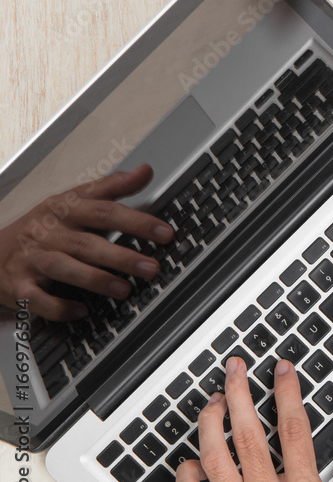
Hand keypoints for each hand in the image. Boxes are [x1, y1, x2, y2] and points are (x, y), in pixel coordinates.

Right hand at [0, 164, 173, 320]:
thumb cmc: (43, 225)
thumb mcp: (74, 199)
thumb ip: (112, 187)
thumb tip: (145, 171)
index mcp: (65, 208)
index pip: (104, 211)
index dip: (136, 222)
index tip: (165, 232)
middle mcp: (48, 232)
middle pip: (87, 242)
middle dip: (121, 256)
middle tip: (151, 267)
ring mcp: (32, 259)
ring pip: (63, 268)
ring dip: (95, 280)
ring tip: (124, 290)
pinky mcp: (19, 286)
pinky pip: (37, 298)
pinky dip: (58, 306)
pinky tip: (81, 311)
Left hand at [176, 357, 332, 481]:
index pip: (292, 428)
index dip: (286, 391)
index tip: (282, 369)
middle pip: (246, 434)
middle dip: (239, 393)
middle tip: (235, 368)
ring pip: (213, 458)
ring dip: (210, 423)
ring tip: (215, 402)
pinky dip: (185, 474)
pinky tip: (192, 459)